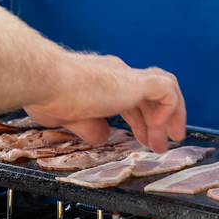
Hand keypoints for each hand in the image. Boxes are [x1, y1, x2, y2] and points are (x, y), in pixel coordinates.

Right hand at [24, 53, 185, 152]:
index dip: (139, 119)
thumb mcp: (67, 119)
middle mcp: (116, 73)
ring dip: (171, 114)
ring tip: (173, 138)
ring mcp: (126, 76)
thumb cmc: (46, 95)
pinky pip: (166, 90)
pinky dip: (170, 108)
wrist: (45, 81)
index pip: (129, 96)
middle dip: (156, 122)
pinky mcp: (134, 82)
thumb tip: (102, 136)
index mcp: (100, 79)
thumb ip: (88, 127)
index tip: (143, 138)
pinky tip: (159, 127)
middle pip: (148, 96)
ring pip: (164, 88)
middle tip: (160, 145)